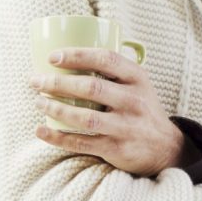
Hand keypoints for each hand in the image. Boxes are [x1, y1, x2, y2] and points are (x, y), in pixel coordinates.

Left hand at [29, 47, 182, 176]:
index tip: (52, 58)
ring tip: (38, 102)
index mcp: (138, 78)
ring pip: (84, 117)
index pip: (106, 59)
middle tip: (36, 81)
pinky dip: (57, 137)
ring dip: (55, 109)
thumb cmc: (141, 109)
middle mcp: (134, 101)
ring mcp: (126, 127)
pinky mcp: (117, 148)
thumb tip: (70, 52)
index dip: (76, 56)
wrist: (165, 147)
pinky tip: (41, 130)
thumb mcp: (139, 84)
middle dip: (57, 83)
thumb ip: (114, 70)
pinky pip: (81, 143)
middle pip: (91, 88)